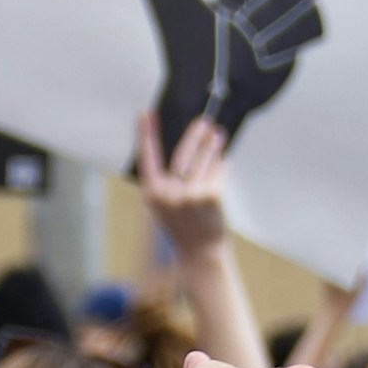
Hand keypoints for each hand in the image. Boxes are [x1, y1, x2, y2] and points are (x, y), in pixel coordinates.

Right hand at [137, 112, 232, 256]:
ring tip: (218, 135)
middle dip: (195, 135)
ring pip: (203, 161)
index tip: (145, 113)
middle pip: (182, 154)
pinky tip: (222, 161)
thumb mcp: (165, 204)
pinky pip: (217, 172)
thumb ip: (169, 180)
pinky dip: (221, 166)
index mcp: (153, 193)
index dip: (145, 134)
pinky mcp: (210, 196)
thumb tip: (189, 144)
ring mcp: (190, 194)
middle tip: (205, 122)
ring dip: (212, 145)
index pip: (147, 157)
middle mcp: (169, 193)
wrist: (200, 253)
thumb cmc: (183, 225)